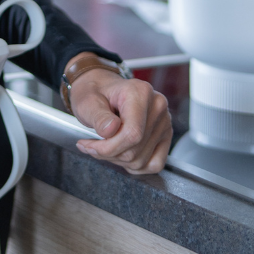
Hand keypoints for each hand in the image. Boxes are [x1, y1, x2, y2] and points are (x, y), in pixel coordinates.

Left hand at [66, 55, 171, 173]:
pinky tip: (120, 152)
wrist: (101, 88)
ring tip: (105, 146)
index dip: (110, 147)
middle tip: (93, 145)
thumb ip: (98, 116)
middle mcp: (157, 105)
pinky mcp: (165, 136)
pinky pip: (154, 164)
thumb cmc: (94, 93)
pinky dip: (135, 165)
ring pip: (143, 160)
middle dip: (110, 154)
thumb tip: (110, 130)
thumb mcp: (87, 101)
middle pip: (136, 150)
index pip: (133, 133)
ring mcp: (164, 122)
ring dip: (120, 160)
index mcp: (140, 92)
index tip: (90, 146)